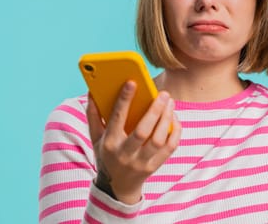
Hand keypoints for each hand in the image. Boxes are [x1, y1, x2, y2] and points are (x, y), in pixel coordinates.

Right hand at [86, 81, 180, 203]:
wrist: (117, 186)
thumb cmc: (106, 155)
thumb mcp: (95, 138)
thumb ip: (93, 115)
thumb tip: (92, 92)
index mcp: (109, 143)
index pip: (117, 118)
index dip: (125, 99)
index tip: (132, 82)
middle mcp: (125, 154)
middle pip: (143, 131)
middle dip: (154, 110)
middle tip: (163, 94)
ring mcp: (141, 162)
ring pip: (158, 139)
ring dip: (166, 119)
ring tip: (170, 103)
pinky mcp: (154, 166)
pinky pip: (170, 147)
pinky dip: (175, 131)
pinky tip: (174, 118)